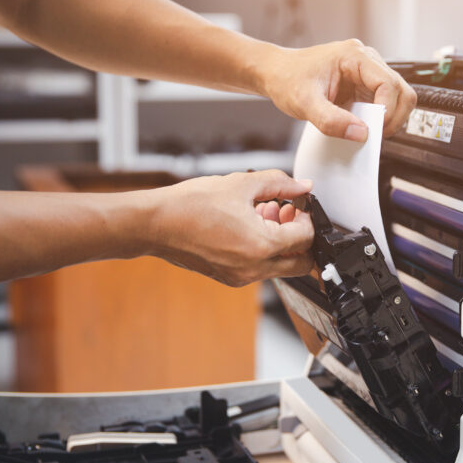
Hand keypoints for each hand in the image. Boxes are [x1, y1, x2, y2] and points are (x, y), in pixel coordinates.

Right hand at [145, 170, 313, 286]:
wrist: (155, 223)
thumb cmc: (192, 204)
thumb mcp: (242, 184)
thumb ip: (280, 184)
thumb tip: (303, 186)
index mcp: (262, 245)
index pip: (306, 238)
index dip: (307, 217)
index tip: (299, 203)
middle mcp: (254, 268)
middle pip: (301, 263)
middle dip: (301, 238)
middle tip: (288, 214)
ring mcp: (241, 276)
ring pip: (280, 266)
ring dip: (281, 242)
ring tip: (263, 213)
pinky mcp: (230, 277)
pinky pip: (259, 268)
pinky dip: (263, 249)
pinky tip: (248, 224)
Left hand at [257, 39, 416, 140]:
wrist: (276, 73)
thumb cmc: (287, 78)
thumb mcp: (304, 103)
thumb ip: (331, 120)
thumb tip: (360, 134)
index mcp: (355, 56)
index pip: (389, 83)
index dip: (387, 110)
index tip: (373, 130)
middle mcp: (367, 61)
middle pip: (401, 90)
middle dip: (393, 117)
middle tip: (375, 135)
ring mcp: (367, 73)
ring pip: (397, 98)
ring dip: (387, 119)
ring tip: (366, 132)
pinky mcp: (364, 86)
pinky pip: (383, 104)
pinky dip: (378, 119)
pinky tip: (361, 126)